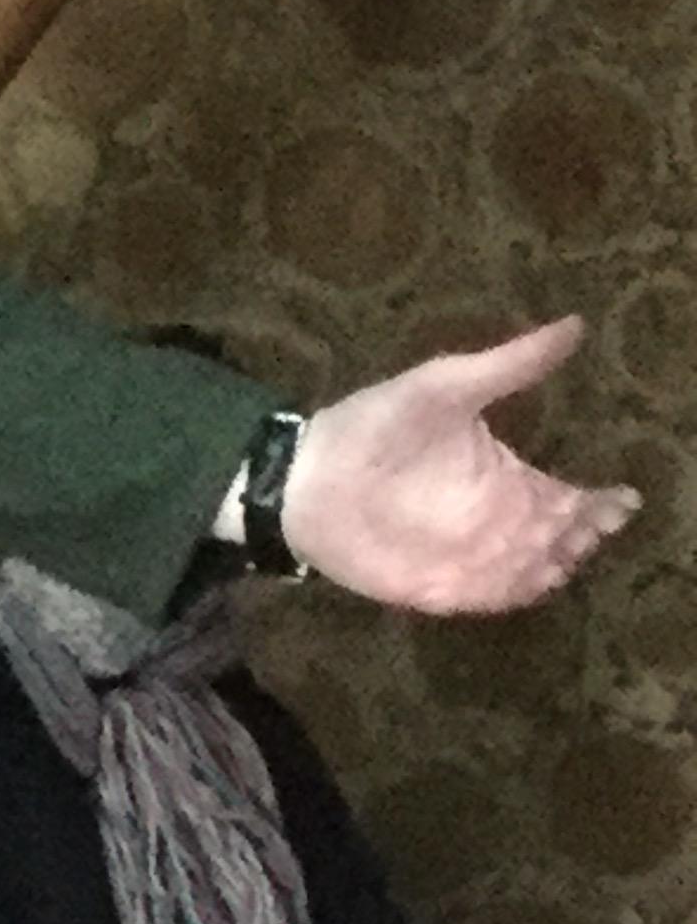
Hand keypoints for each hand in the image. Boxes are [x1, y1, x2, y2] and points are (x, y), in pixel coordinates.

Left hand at [285, 319, 634, 612]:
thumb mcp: (443, 387)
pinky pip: (495, 600)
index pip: (575, 499)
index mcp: (509, 478)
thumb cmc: (374, 425)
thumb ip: (508, 364)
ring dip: (553, 565)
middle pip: (564, 541)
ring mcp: (475, 559)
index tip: (618, 498)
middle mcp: (501, 522)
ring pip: (538, 573)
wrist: (304, 476)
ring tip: (552, 548)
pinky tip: (523, 578)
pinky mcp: (444, 589)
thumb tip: (575, 323)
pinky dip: (515, 593)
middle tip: (580, 525)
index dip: (602, 504)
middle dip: (582, 537)